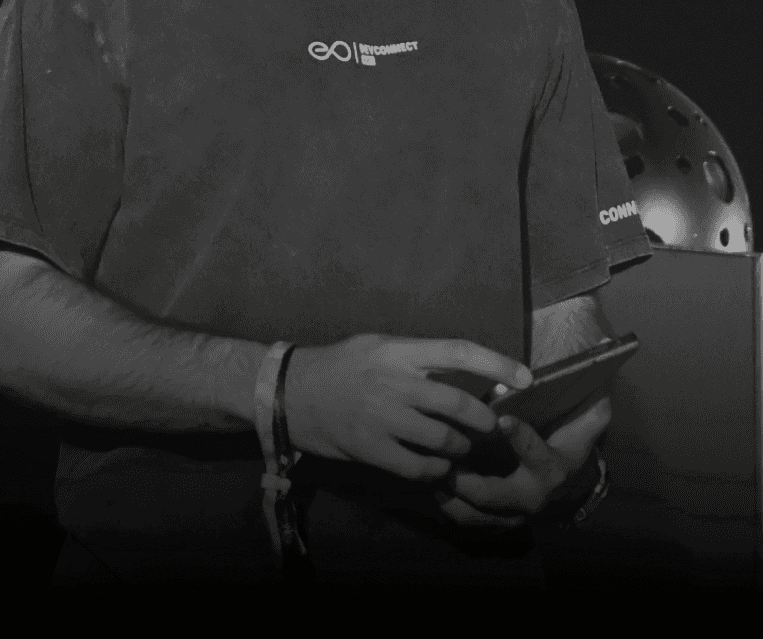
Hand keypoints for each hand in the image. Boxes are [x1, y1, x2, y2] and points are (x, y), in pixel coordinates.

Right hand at [285, 334, 531, 479]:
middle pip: (459, 404)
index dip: (498, 363)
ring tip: (459, 450)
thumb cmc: (337, 366)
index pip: (458, 351)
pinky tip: (434, 466)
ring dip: (459, 449)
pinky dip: (435, 470)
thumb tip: (460, 372)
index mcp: (396, 351)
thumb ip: (414, 358)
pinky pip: (419, 466)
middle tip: (490, 429)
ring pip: (444, 440)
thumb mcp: (375, 346)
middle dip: (484, 422)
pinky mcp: (371, 447)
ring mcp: (381, 417)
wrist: (289, 392)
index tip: (526, 378)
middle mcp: (392, 382)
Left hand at [439, 395, 611, 526]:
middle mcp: (531, 497)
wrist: (566, 490)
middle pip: (497, 494)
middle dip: (468, 481)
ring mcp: (511, 516)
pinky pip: (465, 521)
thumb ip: (589, 410)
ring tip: (425, 474)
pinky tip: (423, 486)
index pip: (537, 454)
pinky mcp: (494, 525)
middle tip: (443, 460)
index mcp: (551, 469)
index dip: (521, 438)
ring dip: (448, 497)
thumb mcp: (582, 429)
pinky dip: (444, 506)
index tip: (501, 418)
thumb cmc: (565, 447)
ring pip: (475, 514)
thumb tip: (600, 390)